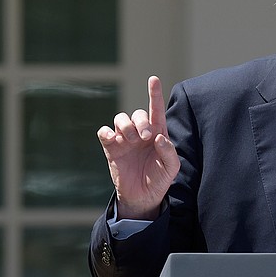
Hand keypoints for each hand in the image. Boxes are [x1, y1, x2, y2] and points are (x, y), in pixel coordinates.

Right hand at [97, 76, 179, 219]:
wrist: (142, 197)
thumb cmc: (160, 179)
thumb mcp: (171, 168)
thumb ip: (169, 152)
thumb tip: (159, 137)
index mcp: (158, 133)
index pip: (157, 109)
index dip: (155, 93)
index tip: (153, 79)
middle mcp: (141, 133)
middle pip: (138, 113)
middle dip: (141, 121)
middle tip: (145, 137)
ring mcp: (125, 139)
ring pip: (121, 119)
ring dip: (126, 126)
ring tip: (131, 141)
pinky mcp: (111, 148)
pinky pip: (104, 132)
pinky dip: (106, 132)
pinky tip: (112, 139)